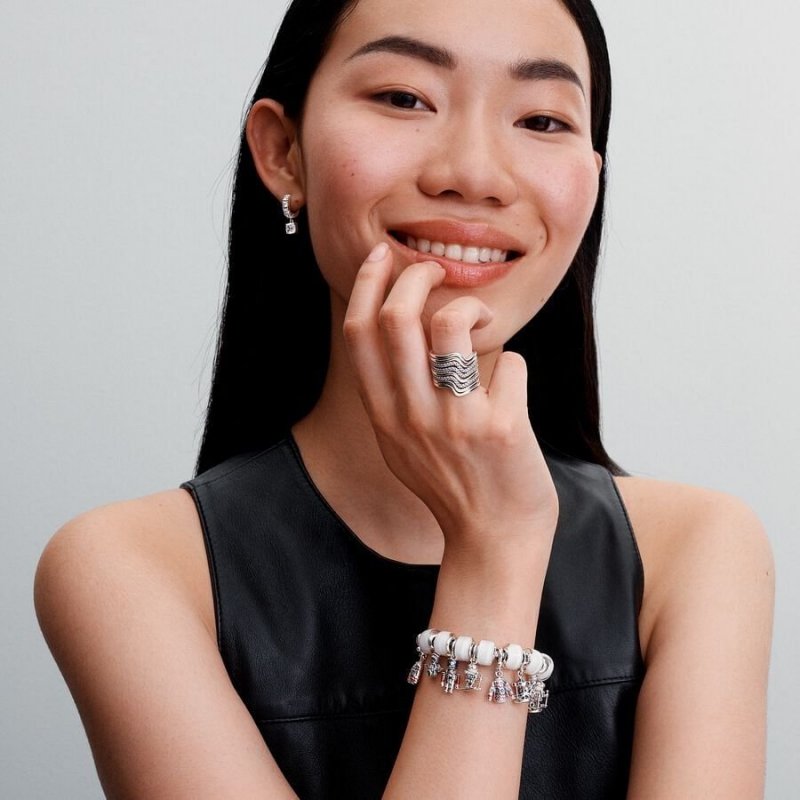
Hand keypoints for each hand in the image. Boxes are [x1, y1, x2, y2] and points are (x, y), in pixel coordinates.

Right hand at [342, 242, 558, 554]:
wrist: (494, 541)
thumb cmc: (454, 486)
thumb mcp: (403, 446)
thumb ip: (395, 396)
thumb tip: (403, 332)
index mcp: (383, 417)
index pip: (359, 333)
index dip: (369, 284)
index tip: (384, 257)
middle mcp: (411, 417)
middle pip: (398, 318)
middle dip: (419, 276)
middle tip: (439, 274)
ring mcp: (455, 423)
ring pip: (451, 325)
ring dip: (471, 307)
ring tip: (483, 323)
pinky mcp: (500, 428)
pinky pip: (508, 362)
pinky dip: (512, 365)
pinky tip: (511, 390)